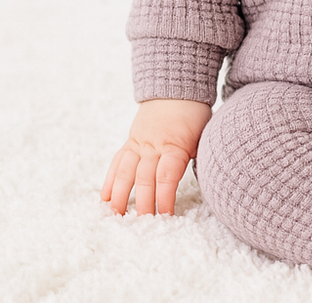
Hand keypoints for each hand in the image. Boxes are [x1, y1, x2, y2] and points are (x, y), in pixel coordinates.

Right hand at [101, 98, 211, 214]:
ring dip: (120, 194)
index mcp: (174, 144)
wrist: (177, 88)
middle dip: (143, 202)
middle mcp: (153, 145)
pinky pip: (118, 160)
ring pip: (126, 170)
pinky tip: (105, 197)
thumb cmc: (195, 114)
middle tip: (143, 223)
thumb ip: (198, 156)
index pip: (167, 175)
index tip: (166, 216)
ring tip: (116, 215)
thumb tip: (206, 180)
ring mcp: (139, 142)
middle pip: (144, 177)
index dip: (165, 197)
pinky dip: (111, 179)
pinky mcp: (131, 141)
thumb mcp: (203, 134)